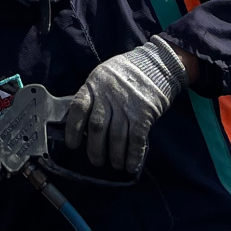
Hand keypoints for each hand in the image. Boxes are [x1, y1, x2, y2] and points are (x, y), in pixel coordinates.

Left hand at [64, 35, 188, 173]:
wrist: (158, 64)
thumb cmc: (126, 73)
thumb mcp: (103, 76)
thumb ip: (93, 96)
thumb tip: (83, 122)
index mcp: (94, 85)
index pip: (78, 109)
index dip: (73, 129)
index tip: (72, 145)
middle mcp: (109, 96)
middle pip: (97, 127)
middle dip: (95, 149)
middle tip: (96, 161)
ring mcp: (127, 105)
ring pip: (116, 136)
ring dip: (115, 155)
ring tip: (115, 165)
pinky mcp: (144, 114)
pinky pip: (136, 138)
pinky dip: (133, 155)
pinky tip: (131, 166)